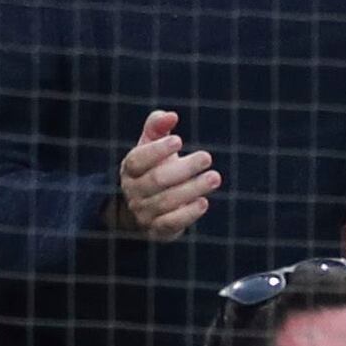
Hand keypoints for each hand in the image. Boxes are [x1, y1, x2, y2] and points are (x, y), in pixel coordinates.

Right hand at [112, 109, 219, 240]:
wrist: (142, 210)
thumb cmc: (152, 168)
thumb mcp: (151, 145)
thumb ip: (157, 126)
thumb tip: (171, 115)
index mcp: (130, 169)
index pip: (138, 160)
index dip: (157, 150)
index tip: (179, 140)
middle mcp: (133, 191)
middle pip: (157, 180)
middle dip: (184, 168)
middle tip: (207, 157)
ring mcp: (143, 212)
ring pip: (167, 201)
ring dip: (193, 188)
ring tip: (214, 177)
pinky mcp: (157, 230)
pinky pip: (171, 223)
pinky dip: (188, 214)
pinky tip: (203, 202)